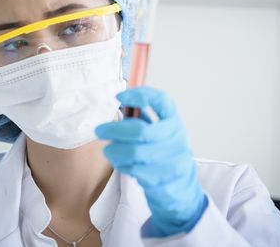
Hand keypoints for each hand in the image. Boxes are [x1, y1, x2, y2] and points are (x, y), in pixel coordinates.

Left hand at [95, 87, 207, 236]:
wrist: (179, 185)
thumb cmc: (160, 151)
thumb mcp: (156, 130)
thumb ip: (140, 117)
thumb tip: (120, 102)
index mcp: (173, 120)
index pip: (161, 101)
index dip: (140, 95)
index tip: (119, 96)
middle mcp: (177, 138)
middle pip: (141, 131)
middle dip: (115, 130)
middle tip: (100, 130)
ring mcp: (174, 160)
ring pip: (135, 154)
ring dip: (115, 151)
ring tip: (108, 150)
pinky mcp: (165, 179)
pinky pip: (135, 171)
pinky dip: (122, 165)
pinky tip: (120, 163)